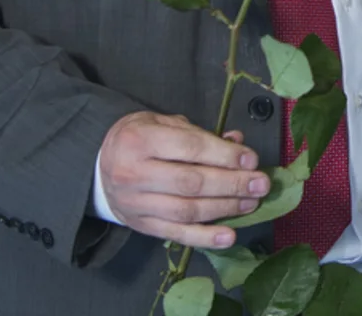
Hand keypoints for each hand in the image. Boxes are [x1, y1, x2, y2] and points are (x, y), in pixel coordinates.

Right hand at [99, 112, 269, 248]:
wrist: (100, 166)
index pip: (190, 148)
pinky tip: (229, 236)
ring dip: (225, 208)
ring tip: (251, 203)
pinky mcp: (141, 226)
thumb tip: (237, 141)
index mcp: (140, 140)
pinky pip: (177, 235)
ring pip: (187, 210)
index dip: (224, 155)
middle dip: (231, 184)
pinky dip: (205, 238)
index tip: (251, 159)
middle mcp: (134, 174)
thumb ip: (199, 133)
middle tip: (261, 184)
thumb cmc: (139, 139)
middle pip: (191, 182)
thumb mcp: (163, 123)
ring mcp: (136, 204)